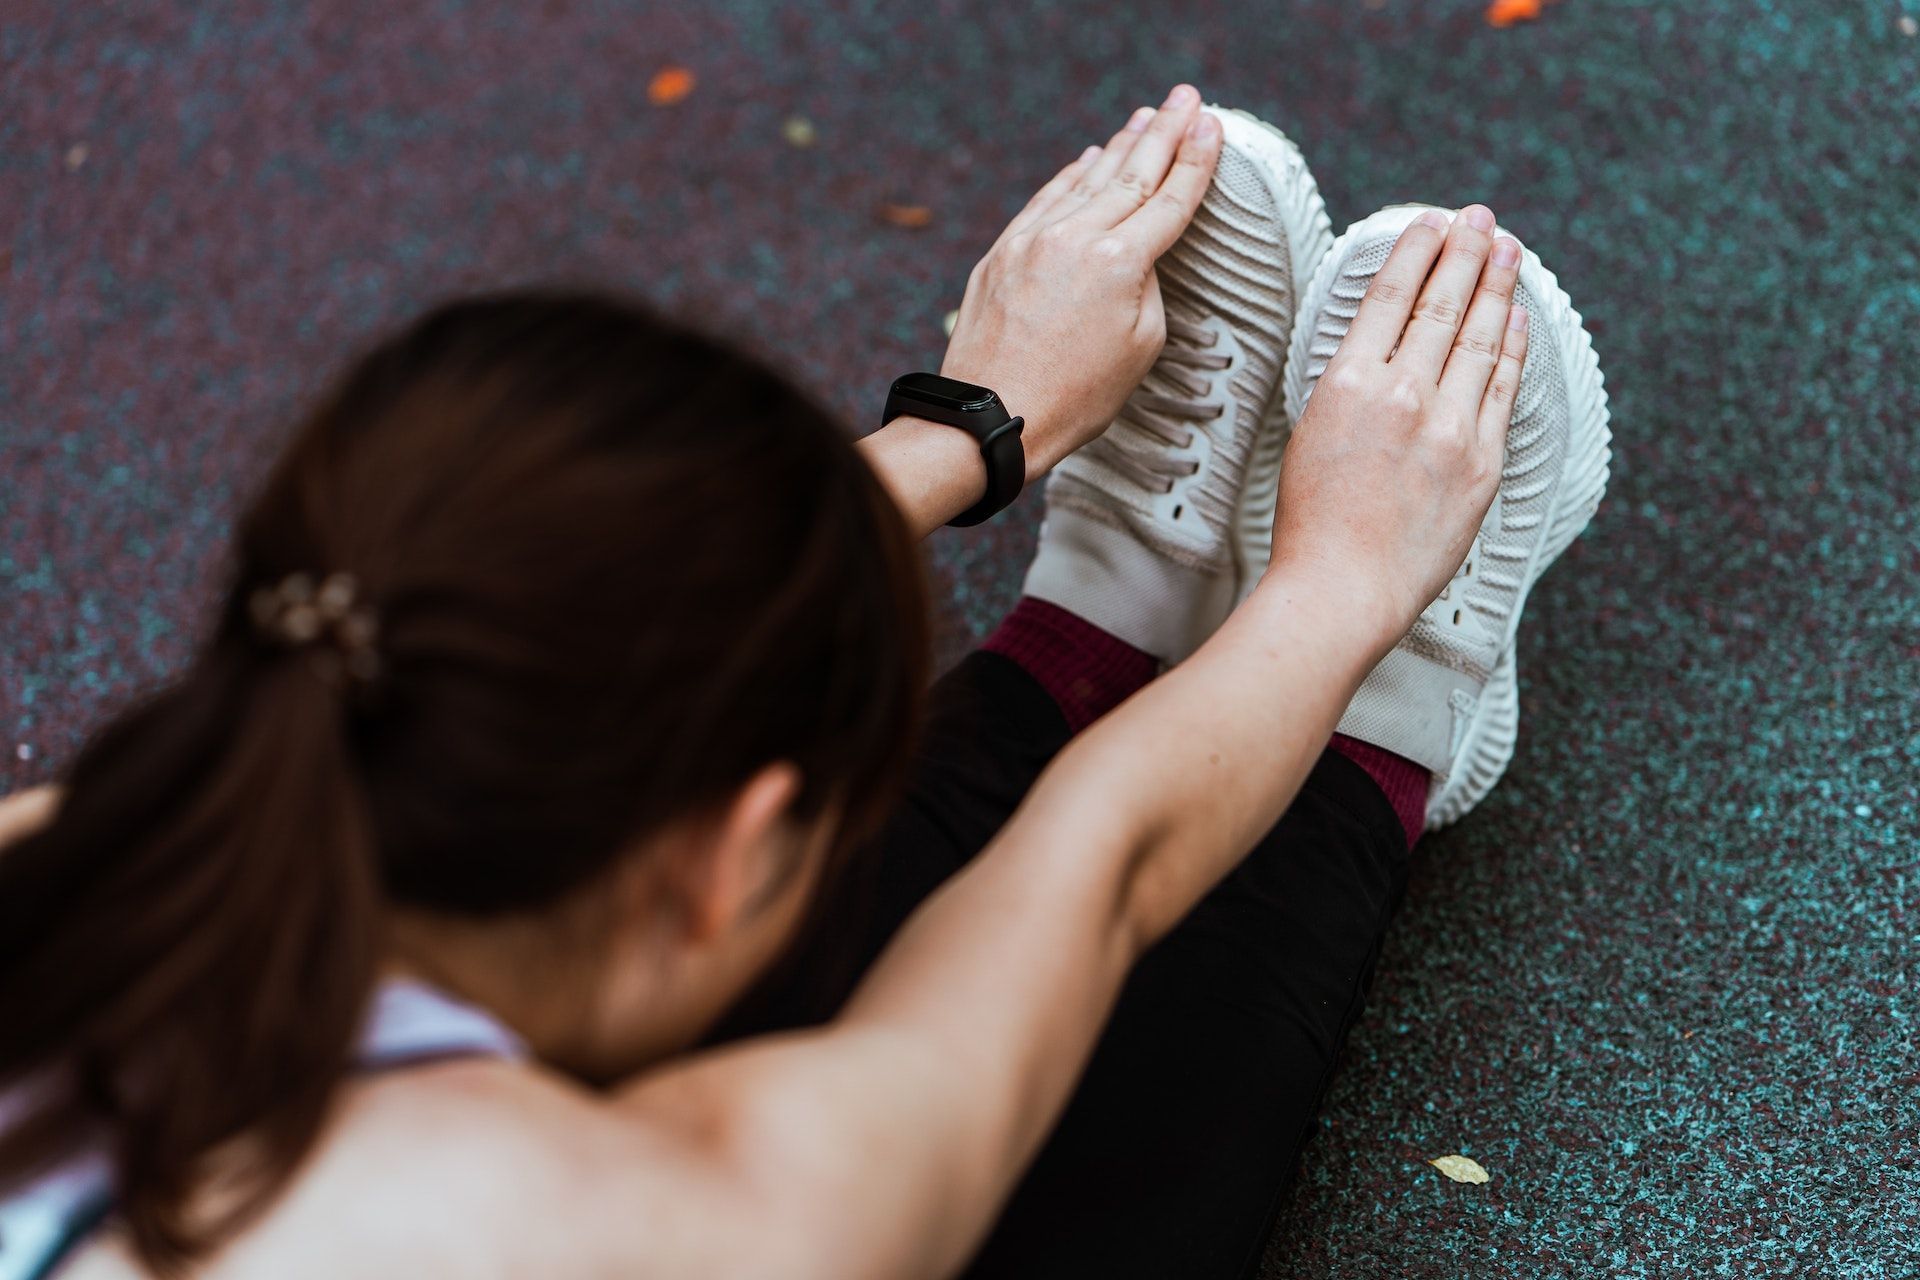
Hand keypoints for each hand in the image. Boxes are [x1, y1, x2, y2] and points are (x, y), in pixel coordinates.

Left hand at [939, 86, 1223, 480]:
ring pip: (1086, 180)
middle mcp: (1075, 238)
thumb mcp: (1140, 347)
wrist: (994, 415)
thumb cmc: (1075, 397)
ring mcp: (1033, 240)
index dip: (1196, 161)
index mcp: (1119, 264)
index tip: (1213, 125)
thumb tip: (1137, 255)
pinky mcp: (1002, 252)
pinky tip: (1089, 158)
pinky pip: (1045, 200)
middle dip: (1165, 132)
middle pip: (1132, 174)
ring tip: (1146, 117)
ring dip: (1120, 146)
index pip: (1170, 200)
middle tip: (1185, 97)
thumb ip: (1148, 286)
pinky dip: (1070, 175)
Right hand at [1268, 205, 1529, 645]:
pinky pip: (1503, 388)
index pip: (1391, 296)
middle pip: (1442, 304)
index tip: (1431, 222)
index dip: (1417, 251)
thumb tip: (1382, 350)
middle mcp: (1402, 394)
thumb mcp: (1309, 434)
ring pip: (1479, 337)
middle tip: (1480, 216)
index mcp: (1347, 384)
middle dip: (1464, 252)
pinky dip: (1511, 346)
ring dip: (1496, 286)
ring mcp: (1448, 426)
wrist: (1342, 589)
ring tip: (1506, 248)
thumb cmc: (1312, 524)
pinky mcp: (1481, 461)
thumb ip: (1350, 388)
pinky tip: (1516, 317)